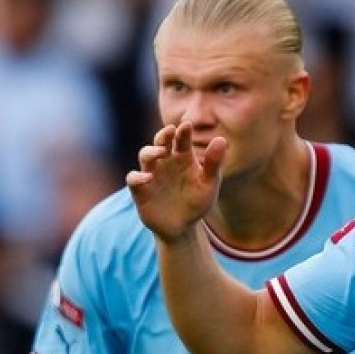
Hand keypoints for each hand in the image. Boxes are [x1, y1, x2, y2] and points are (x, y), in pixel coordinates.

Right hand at [126, 121, 225, 242]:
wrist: (183, 227)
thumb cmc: (197, 202)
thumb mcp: (209, 184)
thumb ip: (213, 163)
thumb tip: (221, 139)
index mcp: (183, 157)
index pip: (181, 139)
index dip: (183, 132)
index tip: (187, 126)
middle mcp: (166, 162)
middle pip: (160, 142)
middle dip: (163, 135)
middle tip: (170, 130)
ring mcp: (152, 174)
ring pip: (145, 155)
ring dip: (151, 151)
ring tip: (161, 152)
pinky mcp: (140, 190)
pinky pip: (133, 178)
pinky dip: (138, 176)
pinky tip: (148, 178)